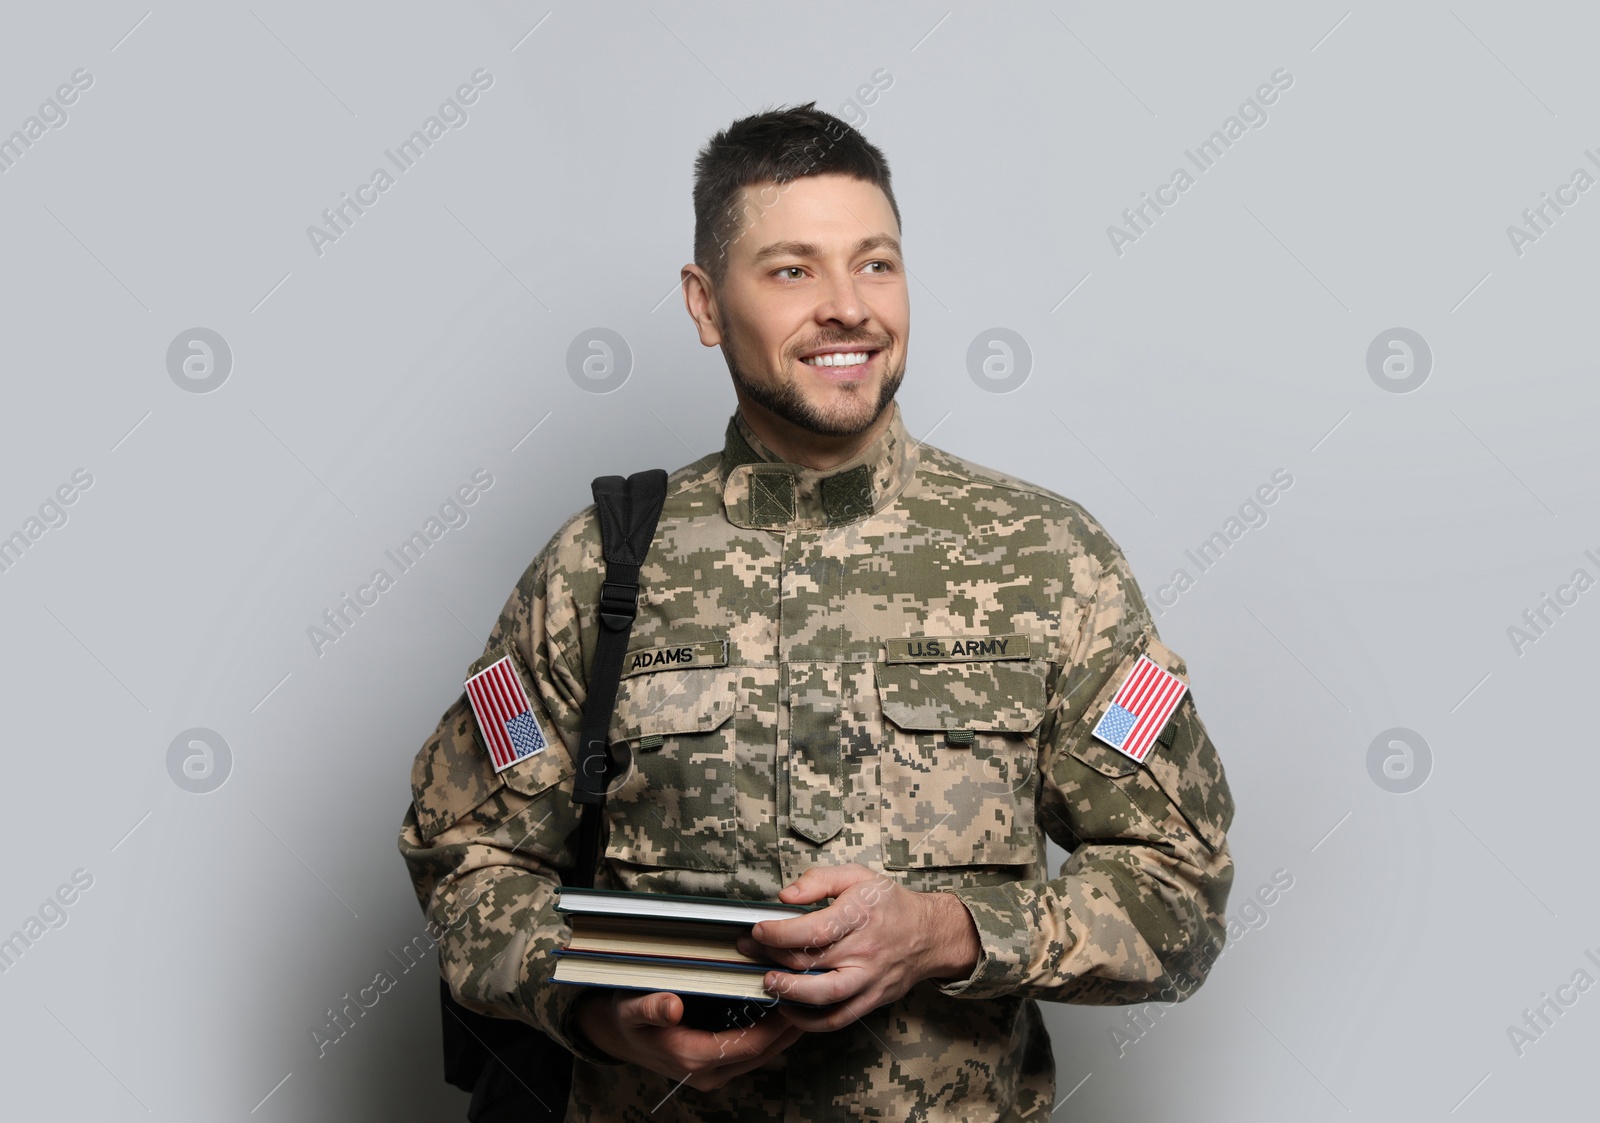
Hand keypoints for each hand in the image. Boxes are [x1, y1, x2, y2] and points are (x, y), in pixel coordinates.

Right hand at [573, 989, 803, 1091]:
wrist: (619, 1036)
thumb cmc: (628, 1018)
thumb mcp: (631, 1008)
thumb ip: (651, 1007)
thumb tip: (672, 1005)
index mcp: (692, 1057)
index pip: (749, 1044)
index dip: (775, 1024)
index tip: (794, 997)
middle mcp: (708, 1072)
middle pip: (763, 1051)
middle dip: (788, 1026)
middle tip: (809, 993)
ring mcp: (714, 1072)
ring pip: (762, 1054)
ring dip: (783, 1030)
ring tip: (803, 998)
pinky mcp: (718, 1065)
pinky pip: (753, 1052)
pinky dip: (770, 1033)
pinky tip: (782, 1010)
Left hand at [738, 864, 980, 1032]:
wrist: (929, 935)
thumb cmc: (889, 904)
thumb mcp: (857, 876)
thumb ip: (819, 880)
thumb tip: (786, 896)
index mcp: (859, 915)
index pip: (814, 930)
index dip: (780, 933)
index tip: (759, 930)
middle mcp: (864, 950)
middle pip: (811, 960)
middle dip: (772, 957)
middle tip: (749, 951)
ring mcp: (868, 979)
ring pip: (823, 995)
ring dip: (789, 992)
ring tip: (767, 982)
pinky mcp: (871, 1000)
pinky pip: (837, 1018)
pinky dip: (810, 1021)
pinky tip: (789, 1009)